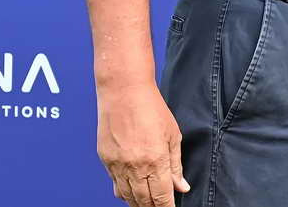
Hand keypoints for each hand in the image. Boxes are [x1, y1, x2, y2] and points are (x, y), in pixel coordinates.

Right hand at [97, 83, 188, 205]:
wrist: (124, 92)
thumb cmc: (151, 108)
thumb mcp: (172, 135)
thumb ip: (176, 164)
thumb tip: (182, 186)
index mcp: (155, 160)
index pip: (161, 197)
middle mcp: (134, 167)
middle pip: (143, 201)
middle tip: (159, 206)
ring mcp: (117, 165)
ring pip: (127, 196)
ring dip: (137, 203)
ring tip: (146, 203)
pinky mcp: (105, 160)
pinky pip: (115, 184)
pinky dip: (124, 192)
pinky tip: (131, 191)